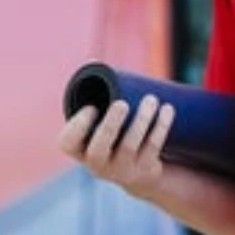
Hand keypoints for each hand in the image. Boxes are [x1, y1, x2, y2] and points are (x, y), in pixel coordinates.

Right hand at [56, 95, 175, 200]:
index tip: (91, 107)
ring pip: (129, 146)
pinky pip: (153, 148)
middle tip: (122, 103)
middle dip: (110, 125)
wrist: (140, 173)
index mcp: (81, 150)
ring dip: (141, 119)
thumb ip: (96, 93)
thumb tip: (94, 62)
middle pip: (98, 149)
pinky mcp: (145, 171)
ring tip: (151, 99)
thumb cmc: (115, 136)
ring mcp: (121, 170)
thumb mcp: (102, 121)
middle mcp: (97, 164)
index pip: (67, 144)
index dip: (77, 126)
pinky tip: (167, 109)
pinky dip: (161, 126)